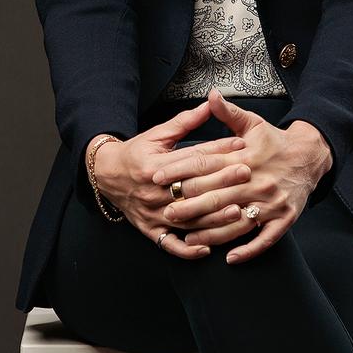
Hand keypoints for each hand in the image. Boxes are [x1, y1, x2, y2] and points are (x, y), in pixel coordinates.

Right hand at [89, 101, 245, 259]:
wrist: (105, 175)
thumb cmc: (136, 154)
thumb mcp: (156, 135)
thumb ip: (184, 122)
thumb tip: (210, 104)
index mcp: (154, 164)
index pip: (192, 158)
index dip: (218, 150)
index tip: (241, 145)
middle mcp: (153, 191)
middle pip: (192, 187)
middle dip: (222, 180)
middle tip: (247, 174)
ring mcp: (152, 213)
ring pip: (186, 219)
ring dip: (213, 218)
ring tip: (238, 211)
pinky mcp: (150, 230)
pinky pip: (170, 245)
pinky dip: (187, 249)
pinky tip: (206, 248)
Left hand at [144, 87, 331, 264]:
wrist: (311, 156)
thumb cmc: (276, 142)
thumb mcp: (253, 122)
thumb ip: (228, 112)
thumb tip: (211, 95)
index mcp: (245, 158)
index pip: (206, 165)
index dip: (180, 171)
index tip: (158, 178)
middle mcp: (257, 181)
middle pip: (217, 196)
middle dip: (189, 206)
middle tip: (166, 212)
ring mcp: (271, 202)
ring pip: (237, 222)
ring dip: (212, 234)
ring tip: (189, 240)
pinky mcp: (284, 218)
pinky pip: (264, 238)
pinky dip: (248, 250)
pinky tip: (231, 258)